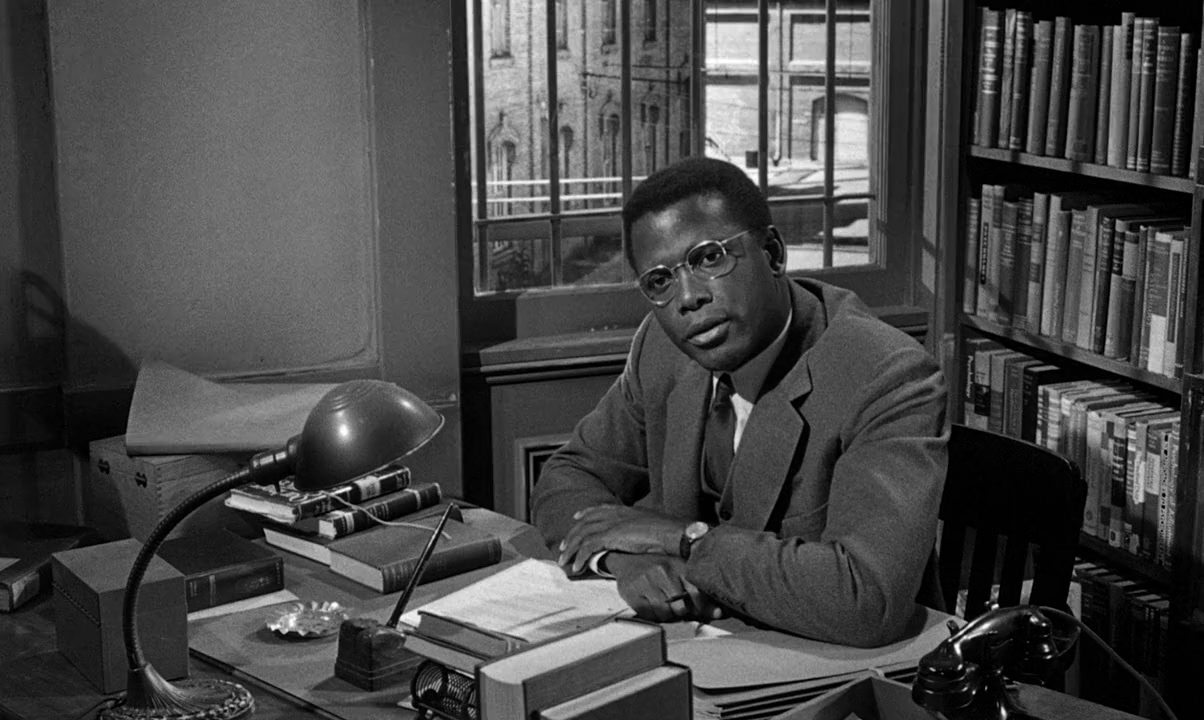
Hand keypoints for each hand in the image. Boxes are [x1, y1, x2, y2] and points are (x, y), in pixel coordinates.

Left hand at [557, 505, 681, 574]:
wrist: (674, 534)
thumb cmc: (669, 533)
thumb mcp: (651, 526)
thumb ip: (639, 529)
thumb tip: (636, 539)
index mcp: (625, 510)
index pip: (599, 509)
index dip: (585, 513)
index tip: (576, 518)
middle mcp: (615, 514)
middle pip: (585, 523)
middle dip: (572, 536)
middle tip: (563, 548)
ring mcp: (612, 524)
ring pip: (582, 535)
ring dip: (571, 549)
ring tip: (565, 562)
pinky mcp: (612, 535)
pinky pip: (588, 547)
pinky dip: (580, 558)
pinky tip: (577, 568)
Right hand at [606, 553, 724, 622]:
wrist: (627, 558)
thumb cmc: (659, 568)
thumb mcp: (680, 572)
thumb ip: (700, 592)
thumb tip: (719, 614)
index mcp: (679, 565)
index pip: (697, 592)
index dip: (702, 607)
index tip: (703, 612)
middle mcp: (663, 571)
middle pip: (681, 608)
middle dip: (682, 611)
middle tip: (678, 605)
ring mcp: (647, 581)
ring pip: (665, 613)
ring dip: (666, 613)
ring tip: (663, 602)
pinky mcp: (633, 592)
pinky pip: (649, 614)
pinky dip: (652, 614)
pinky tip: (650, 603)